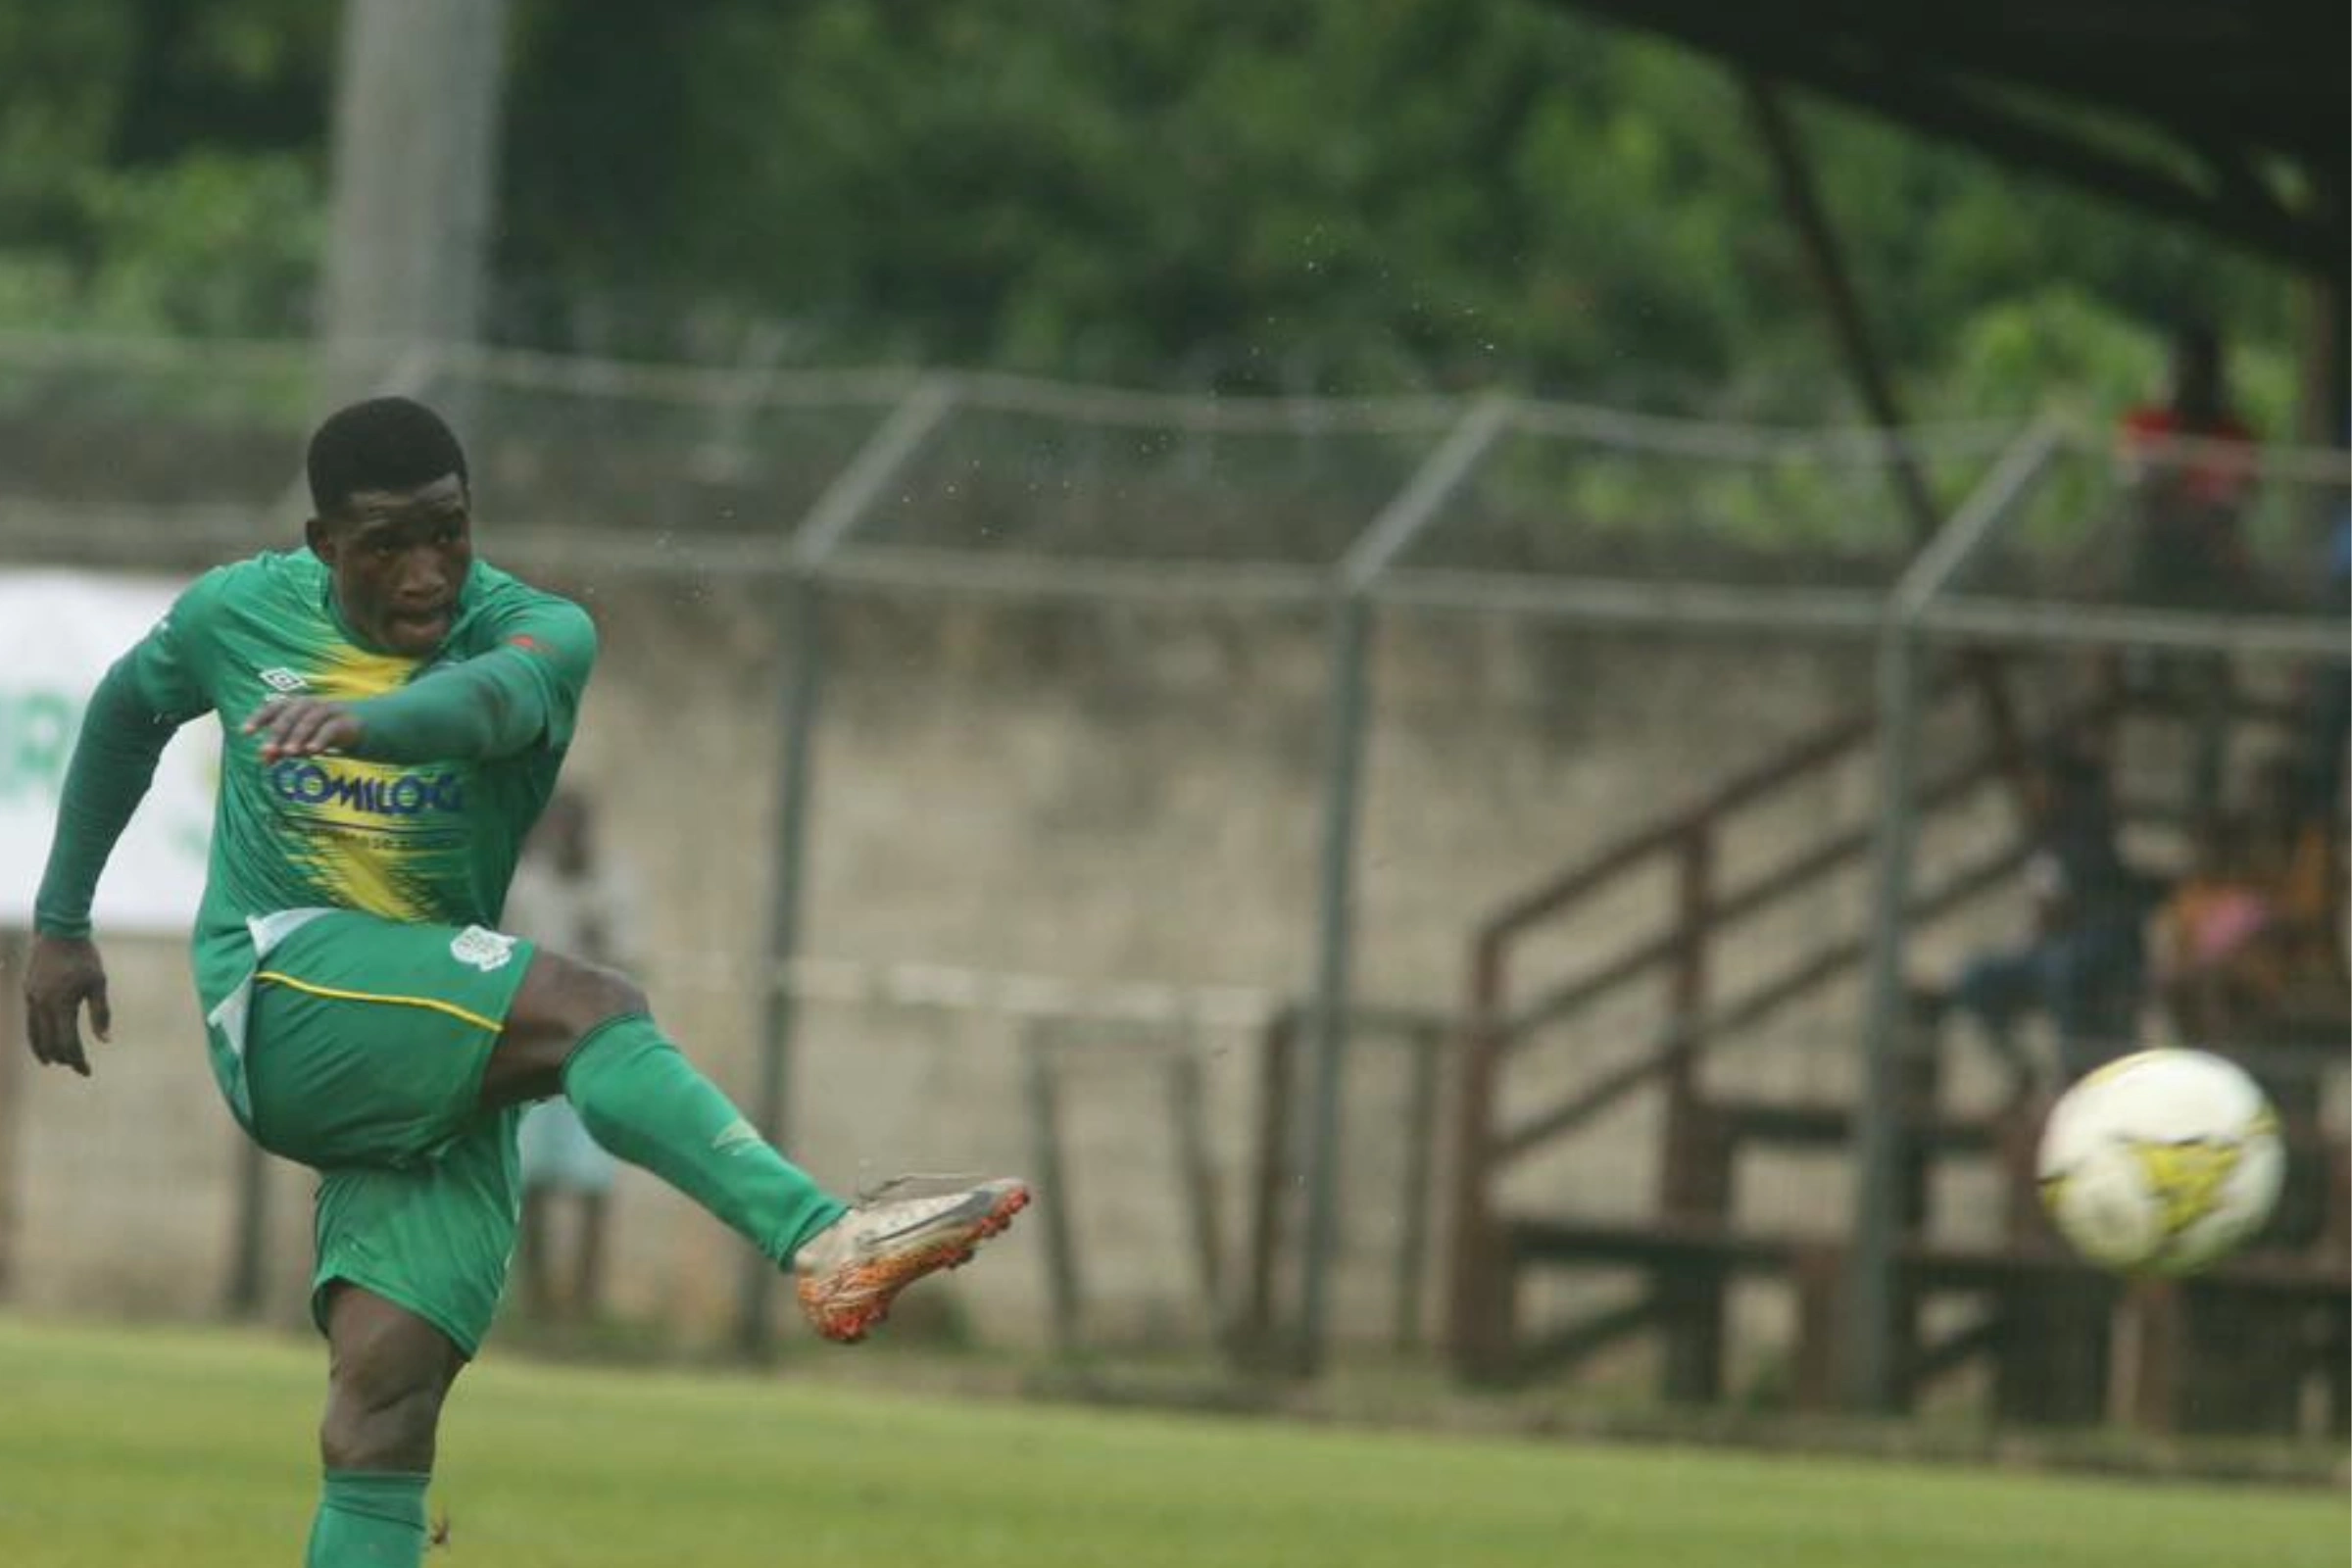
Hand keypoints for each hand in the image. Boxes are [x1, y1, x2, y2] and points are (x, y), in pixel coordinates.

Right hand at [23, 934, 110, 1077]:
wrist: (57, 930)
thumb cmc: (84, 956)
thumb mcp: (98, 983)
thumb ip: (101, 1013)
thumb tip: (105, 1041)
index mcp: (61, 1005)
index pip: (67, 1043)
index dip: (77, 1060)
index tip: (87, 1071)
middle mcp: (42, 1005)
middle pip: (49, 1043)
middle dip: (63, 1058)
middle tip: (77, 1067)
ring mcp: (31, 998)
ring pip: (34, 1034)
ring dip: (45, 1051)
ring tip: (55, 1062)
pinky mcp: (27, 991)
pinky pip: (30, 1021)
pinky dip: (36, 1036)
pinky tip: (44, 1039)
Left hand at [243, 696, 363, 762]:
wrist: (362, 724)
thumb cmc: (324, 730)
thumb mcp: (302, 739)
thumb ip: (283, 747)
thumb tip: (264, 761)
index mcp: (297, 705)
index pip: (275, 707)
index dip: (259, 718)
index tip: (246, 732)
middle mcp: (311, 704)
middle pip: (291, 715)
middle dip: (278, 733)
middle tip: (267, 751)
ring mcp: (330, 711)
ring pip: (310, 720)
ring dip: (298, 736)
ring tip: (289, 753)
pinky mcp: (346, 722)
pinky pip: (331, 729)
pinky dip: (320, 739)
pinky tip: (312, 752)